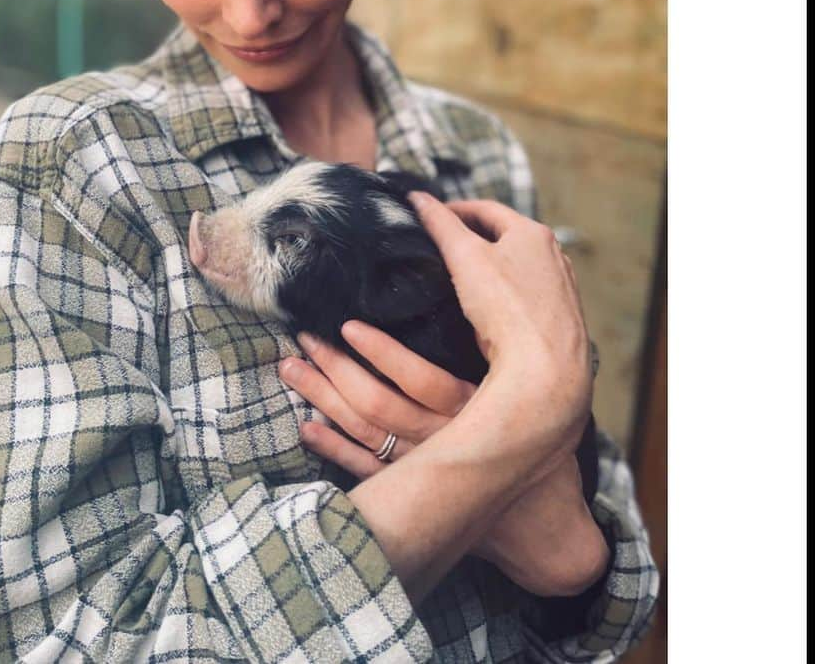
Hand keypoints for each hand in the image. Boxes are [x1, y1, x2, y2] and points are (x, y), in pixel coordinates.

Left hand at [280, 322, 608, 596]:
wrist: (545, 531)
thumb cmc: (542, 454)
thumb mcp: (528, 400)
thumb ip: (496, 362)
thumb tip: (468, 306)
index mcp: (471, 410)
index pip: (418, 379)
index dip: (381, 352)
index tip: (347, 325)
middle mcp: (442, 439)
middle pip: (378, 404)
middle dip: (335, 369)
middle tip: (302, 338)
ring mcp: (422, 469)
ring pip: (364, 432)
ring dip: (323, 400)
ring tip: (291, 370)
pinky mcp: (413, 492)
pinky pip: (365, 470)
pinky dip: (333, 450)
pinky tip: (306, 429)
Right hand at [408, 193, 593, 461]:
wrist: (546, 373)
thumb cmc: (507, 309)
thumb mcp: (464, 256)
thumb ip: (439, 223)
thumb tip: (417, 198)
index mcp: (533, 233)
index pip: (486, 209)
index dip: (453, 210)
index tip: (429, 218)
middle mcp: (554, 257)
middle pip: (504, 238)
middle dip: (471, 240)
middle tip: (438, 249)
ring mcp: (560, 291)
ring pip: (515, 271)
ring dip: (488, 270)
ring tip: (456, 281)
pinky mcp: (559, 322)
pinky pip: (524, 300)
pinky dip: (502, 299)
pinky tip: (483, 314)